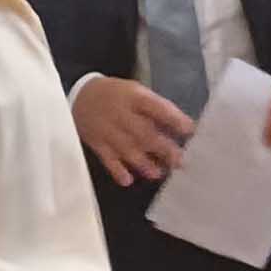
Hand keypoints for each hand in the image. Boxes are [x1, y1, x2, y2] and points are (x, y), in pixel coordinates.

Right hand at [71, 77, 191, 186]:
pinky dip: (117, 171)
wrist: (80, 96)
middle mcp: (121, 114)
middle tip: (179, 160)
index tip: (190, 130)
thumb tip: (178, 126)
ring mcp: (108, 130)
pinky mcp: (97, 144)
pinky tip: (128, 180)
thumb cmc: (116, 94)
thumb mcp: (136, 91)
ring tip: (159, 173)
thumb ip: (154, 107)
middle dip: (163, 148)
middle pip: (144, 133)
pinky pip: (107, 159)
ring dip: (144, 164)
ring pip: (128, 149)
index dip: (174, 119)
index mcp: (133, 97)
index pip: (156, 107)